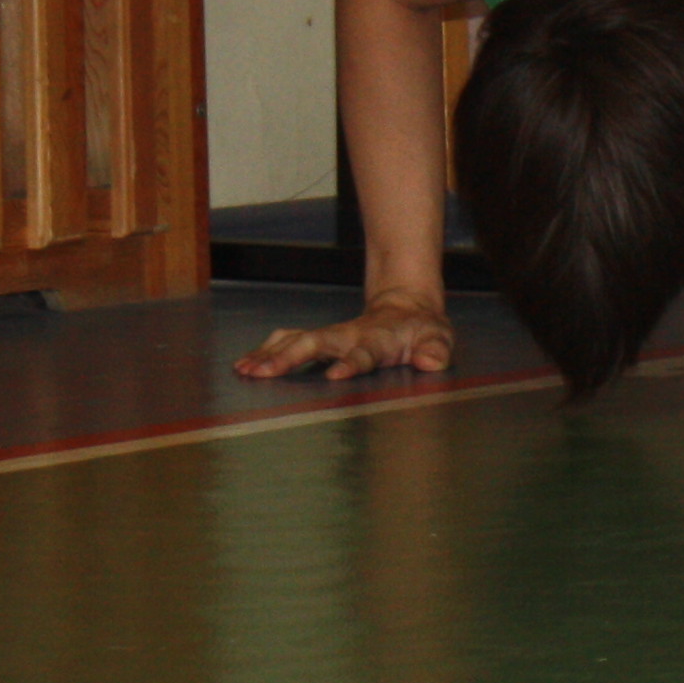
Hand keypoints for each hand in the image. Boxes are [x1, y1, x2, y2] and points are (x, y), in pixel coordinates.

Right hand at [237, 295, 454, 382]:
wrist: (405, 307)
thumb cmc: (421, 329)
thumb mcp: (438, 338)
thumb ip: (436, 350)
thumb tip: (430, 361)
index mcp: (377, 340)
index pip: (363, 353)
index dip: (351, 363)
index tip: (335, 375)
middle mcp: (348, 336)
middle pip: (314, 343)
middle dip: (288, 358)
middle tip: (263, 373)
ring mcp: (331, 336)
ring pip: (294, 341)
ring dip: (269, 355)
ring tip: (245, 370)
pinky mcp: (320, 339)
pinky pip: (288, 342)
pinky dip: (266, 352)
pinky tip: (245, 365)